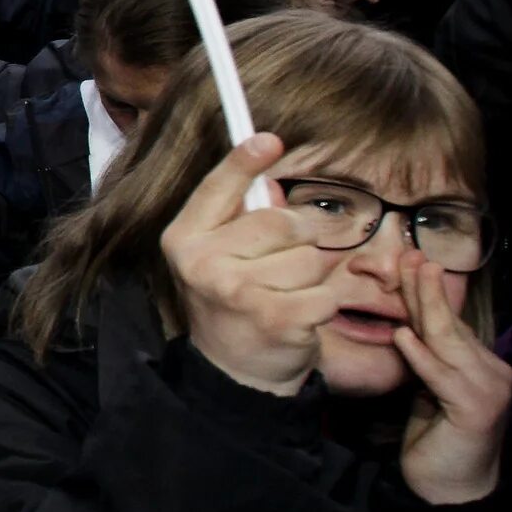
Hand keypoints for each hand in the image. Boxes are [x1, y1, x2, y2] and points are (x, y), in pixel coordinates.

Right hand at [162, 133, 348, 395]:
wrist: (232, 371)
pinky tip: (302, 315)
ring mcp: (238, 290)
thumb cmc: (232, 300)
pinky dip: (325, 302)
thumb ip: (239, 219)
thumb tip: (272, 182)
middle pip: (281, 220)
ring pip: (310, 257)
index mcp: (184, 239)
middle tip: (284, 260)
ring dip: (313, 275)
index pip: (218, 188)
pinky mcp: (275, 317)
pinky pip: (327, 291)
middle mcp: (203, 262)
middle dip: (299, 236)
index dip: (244, 161)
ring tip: (289, 293)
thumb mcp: (219, 256)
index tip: (269, 139)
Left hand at [395, 253, 511, 504]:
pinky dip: (422, 357)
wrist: (448, 487)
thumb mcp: (426, 388)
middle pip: (449, 326)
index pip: (449, 322)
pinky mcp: (475, 410)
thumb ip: (425, 359)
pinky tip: (404, 337)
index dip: (428, 293)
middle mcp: (491, 371)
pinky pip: (442, 378)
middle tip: (410, 257)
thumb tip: (405, 325)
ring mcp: (487, 390)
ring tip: (406, 279)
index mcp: (480, 363)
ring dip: (424, 310)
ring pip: (448, 344)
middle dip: (426, 290)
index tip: (410, 261)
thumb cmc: (435, 437)